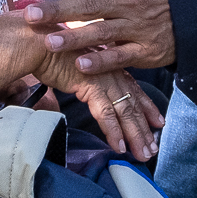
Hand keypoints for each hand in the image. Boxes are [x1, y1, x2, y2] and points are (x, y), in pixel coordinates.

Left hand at [21, 0, 174, 73]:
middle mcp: (129, 2)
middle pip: (88, 7)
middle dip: (58, 10)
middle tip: (30, 15)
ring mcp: (138, 27)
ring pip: (102, 33)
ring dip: (75, 39)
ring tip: (49, 42)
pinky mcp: (147, 49)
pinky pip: (122, 57)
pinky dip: (103, 62)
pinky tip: (81, 65)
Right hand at [28, 54, 163, 160]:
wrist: (37, 43)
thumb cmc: (51, 53)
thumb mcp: (77, 67)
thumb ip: (87, 79)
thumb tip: (87, 91)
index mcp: (110, 67)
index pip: (134, 90)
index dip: (148, 107)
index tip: (159, 122)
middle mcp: (111, 73)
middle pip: (134, 104)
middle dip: (145, 129)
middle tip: (152, 149)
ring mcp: (103, 79)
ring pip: (125, 112)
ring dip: (135, 135)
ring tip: (142, 154)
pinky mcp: (90, 87)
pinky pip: (106, 114)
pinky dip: (114, 131)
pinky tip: (119, 146)